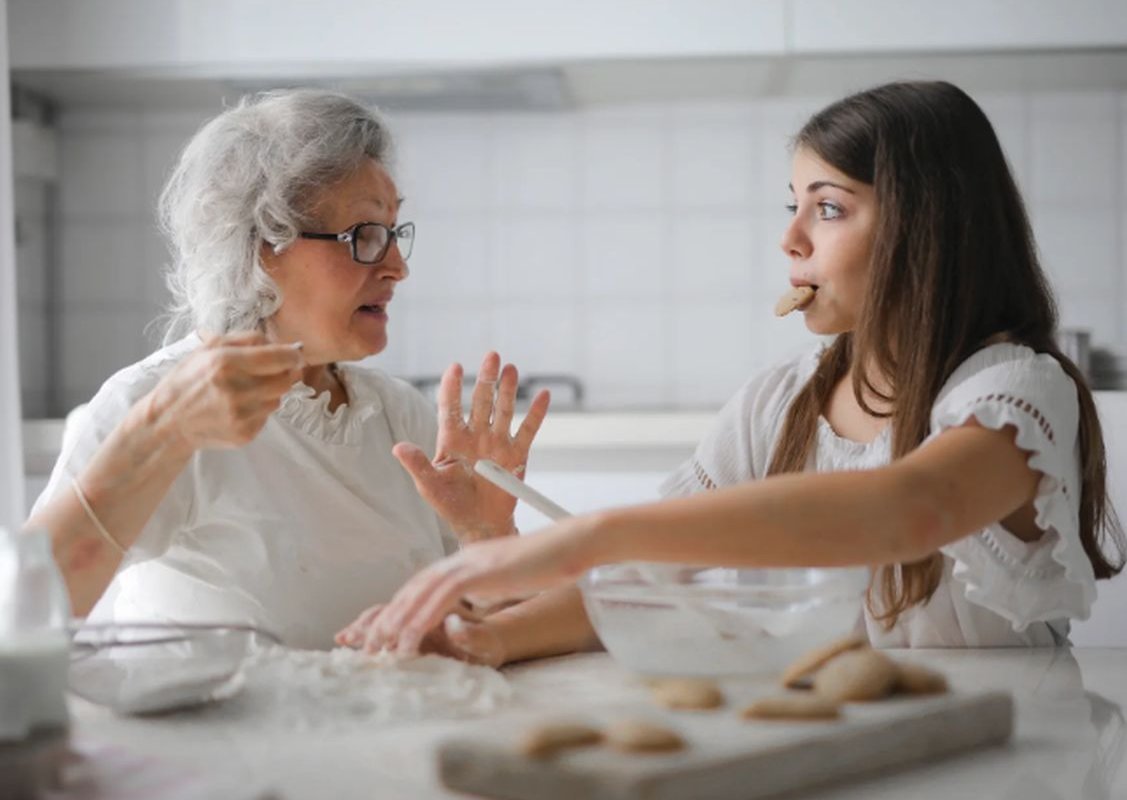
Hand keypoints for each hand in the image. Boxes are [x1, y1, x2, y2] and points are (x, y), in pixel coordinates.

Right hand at [144, 331, 302, 450]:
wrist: (168, 421)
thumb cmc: (188, 380)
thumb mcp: (208, 348)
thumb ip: (247, 339)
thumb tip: (281, 343)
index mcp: (226, 363)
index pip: (280, 358)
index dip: (293, 355)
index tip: (295, 354)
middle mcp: (236, 390)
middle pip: (286, 380)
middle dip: (284, 373)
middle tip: (273, 371)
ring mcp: (241, 415)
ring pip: (278, 399)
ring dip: (271, 392)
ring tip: (247, 390)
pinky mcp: (245, 434)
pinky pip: (267, 417)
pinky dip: (259, 409)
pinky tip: (239, 407)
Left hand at [338, 516, 600, 655]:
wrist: (571, 543)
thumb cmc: (550, 562)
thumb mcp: (511, 576)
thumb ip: (490, 585)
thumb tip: (479, 599)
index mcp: (468, 560)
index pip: (425, 584)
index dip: (403, 607)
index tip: (387, 632)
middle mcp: (462, 558)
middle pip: (414, 587)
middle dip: (390, 616)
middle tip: (370, 644)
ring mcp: (470, 562)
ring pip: (421, 592)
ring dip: (398, 621)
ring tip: (381, 648)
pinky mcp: (480, 570)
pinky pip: (441, 596)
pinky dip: (422, 616)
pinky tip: (410, 637)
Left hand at [394, 352, 549, 542]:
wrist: (480, 524)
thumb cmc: (451, 504)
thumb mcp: (429, 485)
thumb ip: (417, 465)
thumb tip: (397, 447)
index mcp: (451, 440)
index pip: (450, 407)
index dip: (452, 387)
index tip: (455, 367)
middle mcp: (475, 436)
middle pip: (481, 401)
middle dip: (486, 379)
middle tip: (491, 356)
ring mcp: (497, 443)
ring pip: (503, 410)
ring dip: (507, 390)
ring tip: (511, 369)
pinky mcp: (516, 455)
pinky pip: (527, 431)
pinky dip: (536, 414)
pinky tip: (542, 395)